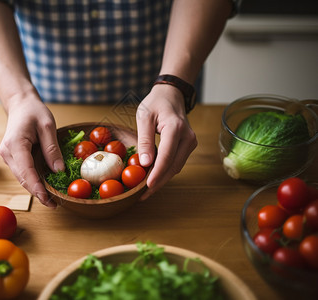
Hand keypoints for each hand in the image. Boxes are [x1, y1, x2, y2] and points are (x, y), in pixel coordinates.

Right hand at [0, 93, 64, 207]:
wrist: (20, 105)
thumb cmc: (34, 112)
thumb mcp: (48, 126)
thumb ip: (52, 149)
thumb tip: (58, 171)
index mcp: (15, 144)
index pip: (26, 171)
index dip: (37, 187)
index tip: (48, 199)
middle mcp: (7, 153)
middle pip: (23, 178)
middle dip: (38, 193)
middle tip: (55, 204)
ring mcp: (8, 156)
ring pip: (22, 178)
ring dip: (36, 189)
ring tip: (53, 199)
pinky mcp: (12, 158)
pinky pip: (23, 172)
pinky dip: (33, 181)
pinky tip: (46, 187)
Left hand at [136, 84, 196, 199]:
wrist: (171, 95)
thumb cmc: (155, 104)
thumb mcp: (144, 117)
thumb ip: (144, 140)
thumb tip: (144, 163)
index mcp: (175, 128)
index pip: (167, 156)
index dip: (157, 173)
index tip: (146, 187)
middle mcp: (188, 137)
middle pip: (173, 166)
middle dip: (158, 182)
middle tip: (142, 195)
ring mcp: (190, 142)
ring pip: (176, 167)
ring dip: (162, 179)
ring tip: (145, 190)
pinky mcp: (188, 146)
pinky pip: (176, 162)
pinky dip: (165, 171)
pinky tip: (153, 177)